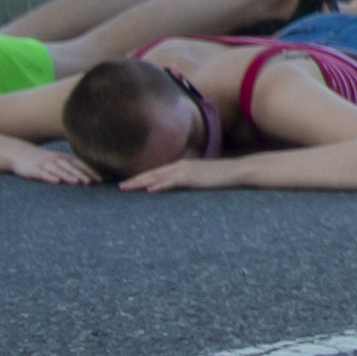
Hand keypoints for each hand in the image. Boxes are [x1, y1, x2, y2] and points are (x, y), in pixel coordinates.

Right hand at [12, 149, 98, 186]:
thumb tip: (89, 175)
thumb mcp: (59, 160)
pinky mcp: (34, 169)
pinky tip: (56, 181)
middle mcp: (56, 160)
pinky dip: (50, 177)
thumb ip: (72, 166)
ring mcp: (45, 164)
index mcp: (64, 158)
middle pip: (71, 167)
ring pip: (58, 170)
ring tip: (76, 182)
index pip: (80, 164)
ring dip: (67, 175)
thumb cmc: (44, 160)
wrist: (21, 154)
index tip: (99, 180)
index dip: (90, 171)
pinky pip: (43, 173)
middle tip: (90, 182)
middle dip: (81, 174)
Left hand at [118, 156, 234, 191]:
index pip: (156, 172)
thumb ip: (188, 181)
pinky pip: (172, 181)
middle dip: (135, 180)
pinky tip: (149, 190)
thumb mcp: (200, 178)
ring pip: (158, 176)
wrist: (237, 171)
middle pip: (152, 173)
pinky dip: (159, 185)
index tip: (128, 183)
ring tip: (126, 188)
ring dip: (140, 182)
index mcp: (181, 165)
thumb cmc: (220, 176)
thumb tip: (177, 188)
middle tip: (119, 187)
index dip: (141, 177)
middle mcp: (180, 165)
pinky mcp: (192, 177)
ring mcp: (185, 170)